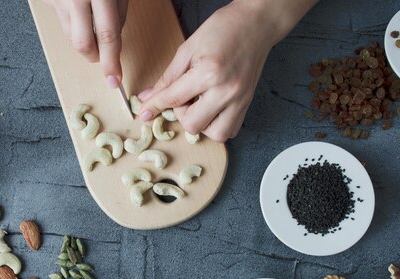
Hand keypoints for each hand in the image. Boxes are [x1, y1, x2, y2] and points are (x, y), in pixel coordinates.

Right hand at [43, 0, 128, 87]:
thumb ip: (118, 16)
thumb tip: (113, 46)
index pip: (106, 36)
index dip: (111, 62)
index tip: (114, 80)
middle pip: (83, 45)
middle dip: (96, 56)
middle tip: (103, 48)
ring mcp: (58, 1)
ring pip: (71, 37)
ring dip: (85, 38)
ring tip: (92, 16)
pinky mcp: (48, 2)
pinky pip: (63, 23)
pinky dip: (74, 23)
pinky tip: (78, 8)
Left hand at [138, 0, 314, 141]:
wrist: (256, 23)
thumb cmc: (223, 28)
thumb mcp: (188, 48)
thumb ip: (168, 77)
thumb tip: (148, 98)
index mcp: (209, 73)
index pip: (173, 99)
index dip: (154, 107)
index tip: (143, 114)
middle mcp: (226, 91)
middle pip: (193, 124)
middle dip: (181, 114)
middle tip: (183, 97)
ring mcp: (240, 100)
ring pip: (214, 134)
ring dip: (201, 124)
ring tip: (199, 104)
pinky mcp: (247, 104)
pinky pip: (230, 130)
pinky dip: (216, 125)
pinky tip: (212, 109)